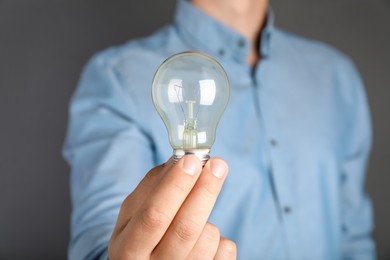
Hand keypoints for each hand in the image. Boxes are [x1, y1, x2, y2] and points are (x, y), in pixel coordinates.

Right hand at [108, 155, 235, 259]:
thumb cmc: (140, 235)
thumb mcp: (134, 214)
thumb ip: (153, 187)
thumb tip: (182, 160)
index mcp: (128, 250)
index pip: (153, 217)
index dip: (174, 187)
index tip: (192, 160)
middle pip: (185, 229)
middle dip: (204, 190)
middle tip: (218, 165)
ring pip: (208, 237)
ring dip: (207, 217)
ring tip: (192, 219)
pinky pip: (225, 249)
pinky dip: (219, 237)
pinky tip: (201, 241)